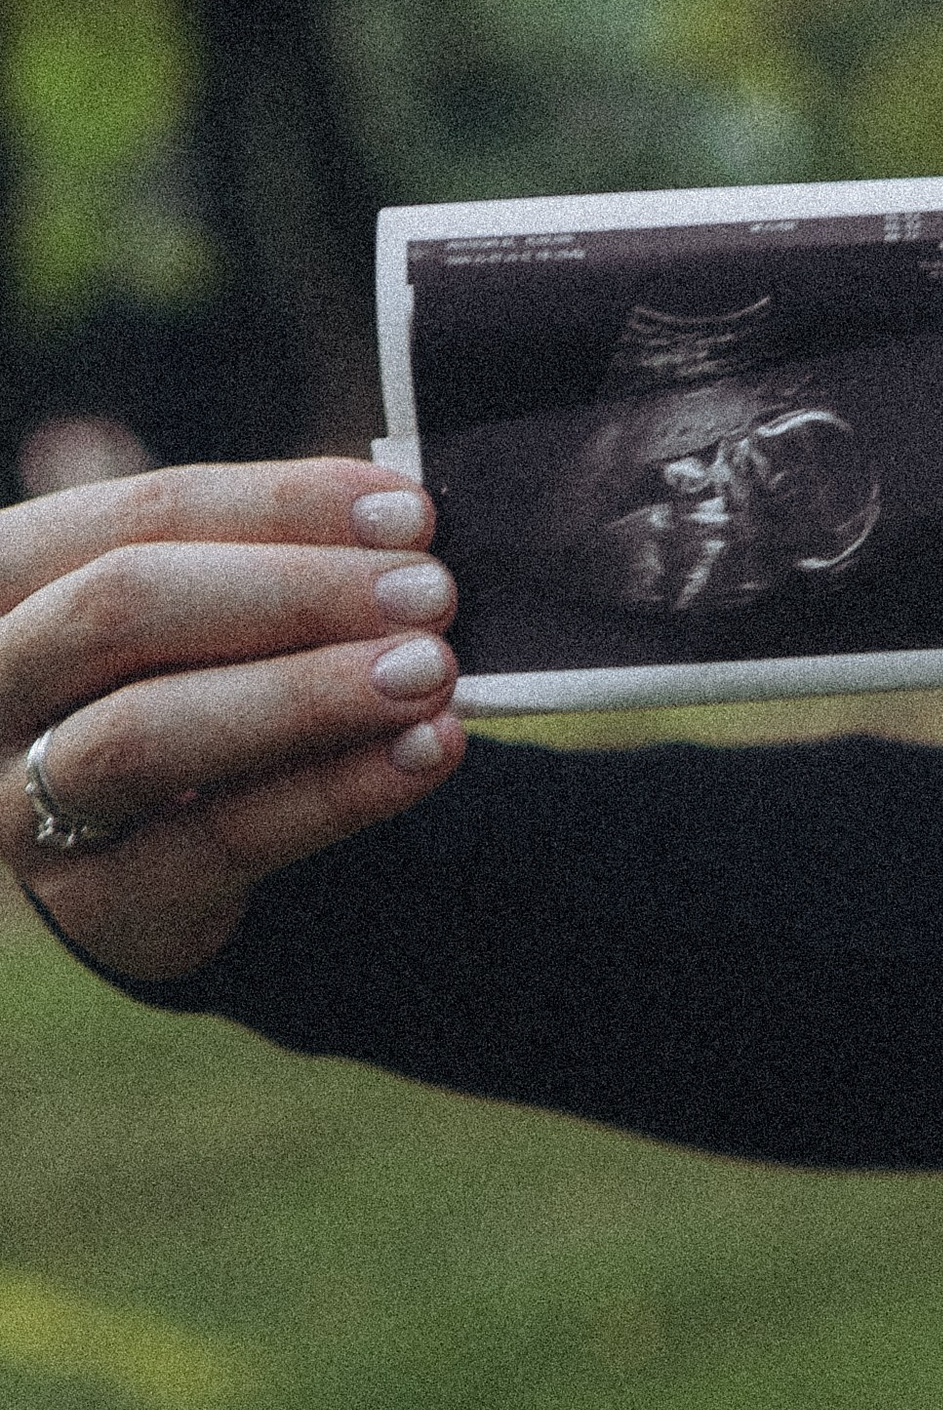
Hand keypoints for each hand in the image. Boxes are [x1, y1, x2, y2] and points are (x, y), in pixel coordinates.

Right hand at [0, 459, 467, 985]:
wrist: (122, 877)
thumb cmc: (164, 708)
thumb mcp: (177, 631)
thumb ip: (253, 570)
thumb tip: (400, 516)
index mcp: (3, 586)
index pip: (128, 518)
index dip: (273, 507)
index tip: (408, 512)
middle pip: (122, 611)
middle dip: (292, 594)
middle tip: (430, 593)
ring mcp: (18, 804)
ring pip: (148, 731)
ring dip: (307, 692)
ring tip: (433, 671)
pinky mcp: (96, 903)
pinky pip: (219, 839)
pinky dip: (334, 792)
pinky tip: (423, 754)